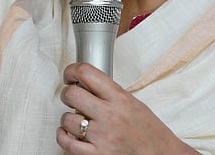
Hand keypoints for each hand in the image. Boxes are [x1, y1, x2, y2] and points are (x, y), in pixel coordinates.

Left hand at [56, 63, 196, 153]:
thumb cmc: (150, 133)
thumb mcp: (133, 103)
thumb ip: (109, 93)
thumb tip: (84, 83)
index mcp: (120, 98)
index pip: (86, 73)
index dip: (72, 71)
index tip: (70, 75)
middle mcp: (110, 116)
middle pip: (72, 94)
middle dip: (67, 94)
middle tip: (71, 97)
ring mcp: (102, 137)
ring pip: (67, 119)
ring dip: (67, 119)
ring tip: (75, 120)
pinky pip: (68, 143)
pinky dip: (63, 137)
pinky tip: (67, 134)